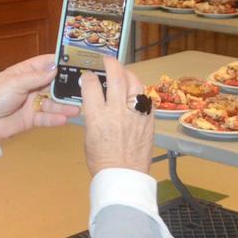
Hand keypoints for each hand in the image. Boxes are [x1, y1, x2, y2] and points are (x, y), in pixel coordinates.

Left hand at [0, 54, 78, 140]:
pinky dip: (55, 118)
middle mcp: (31, 86)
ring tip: (77, 108)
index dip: (60, 62)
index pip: (45, 64)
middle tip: (84, 88)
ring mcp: (32, 103)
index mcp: (24, 72)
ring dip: (64, 106)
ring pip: (52, 103)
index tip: (77, 62)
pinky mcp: (32, 119)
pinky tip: (64, 119)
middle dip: (67, 86)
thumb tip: (55, 69)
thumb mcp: (14, 83)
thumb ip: (36, 77)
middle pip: (53, 84)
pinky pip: (46, 118)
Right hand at [80, 56, 154, 175]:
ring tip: (123, 73)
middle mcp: (117, 112)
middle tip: (107, 60)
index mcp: (98, 117)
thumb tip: (96, 100)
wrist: (123, 176)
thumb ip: (93, 114)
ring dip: (128, 73)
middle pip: (116, 76)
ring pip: (134, 82)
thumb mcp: (89, 135)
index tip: (88, 75)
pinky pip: (146, 97)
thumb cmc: (102, 160)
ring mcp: (136, 114)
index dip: (88, 76)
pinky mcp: (148, 120)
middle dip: (111, 63)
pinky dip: (139, 91)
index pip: (91, 84)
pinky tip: (135, 91)